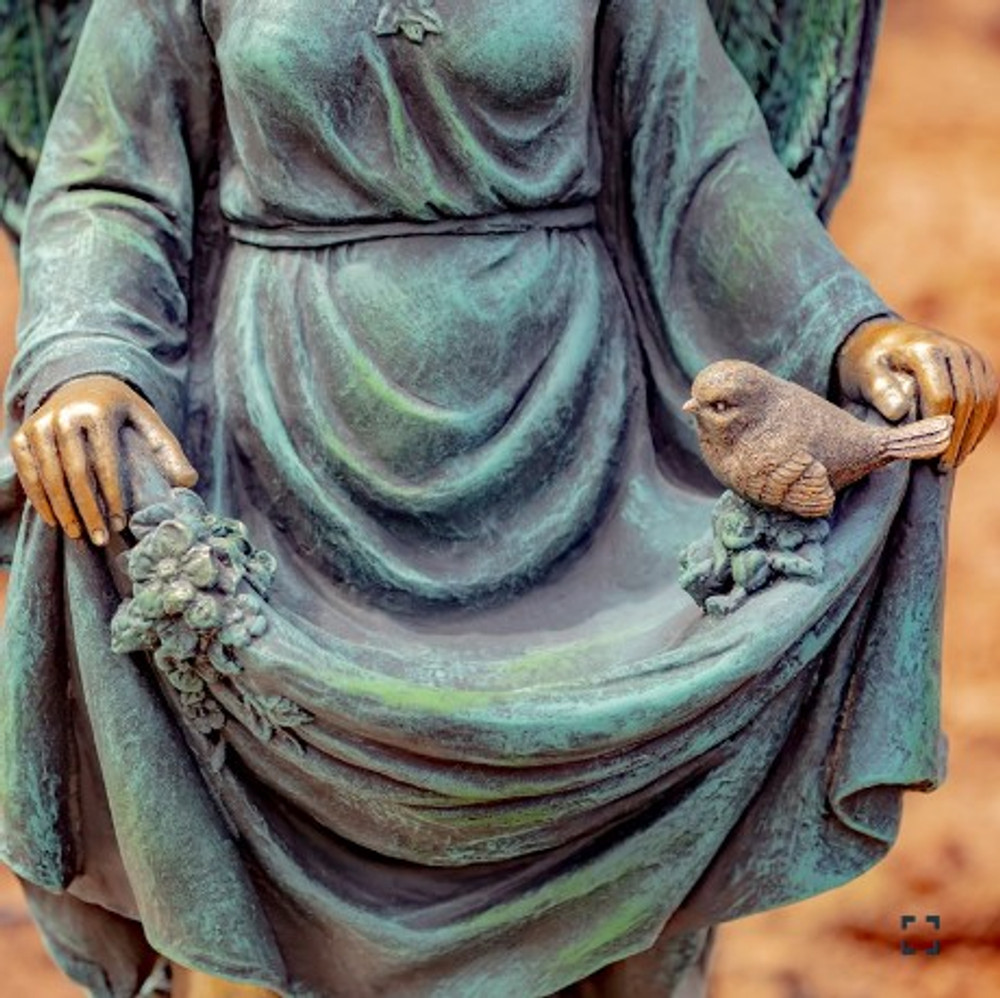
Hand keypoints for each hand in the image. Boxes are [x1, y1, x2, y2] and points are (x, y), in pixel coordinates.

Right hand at [10, 375, 196, 544]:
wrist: (84, 385)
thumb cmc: (123, 412)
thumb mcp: (149, 422)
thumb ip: (169, 451)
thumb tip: (189, 482)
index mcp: (98, 411)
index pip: (105, 462)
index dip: (113, 496)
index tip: (121, 524)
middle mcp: (63, 415)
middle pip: (74, 473)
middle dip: (88, 510)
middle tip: (100, 539)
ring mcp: (38, 425)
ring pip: (49, 477)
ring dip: (63, 511)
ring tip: (80, 536)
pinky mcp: (22, 436)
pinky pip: (28, 474)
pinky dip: (40, 500)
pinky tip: (56, 521)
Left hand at [836, 319, 996, 469]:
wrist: (882, 341)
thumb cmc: (869, 364)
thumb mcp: (863, 374)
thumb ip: (879, 390)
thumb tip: (899, 412)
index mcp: (925, 350)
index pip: (942, 395)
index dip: (937, 429)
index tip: (928, 455)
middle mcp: (954, 349)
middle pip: (967, 400)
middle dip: (956, 437)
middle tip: (942, 466)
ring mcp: (970, 357)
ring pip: (984, 400)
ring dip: (971, 435)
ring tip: (952, 462)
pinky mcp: (979, 367)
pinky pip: (990, 399)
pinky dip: (979, 425)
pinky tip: (964, 446)